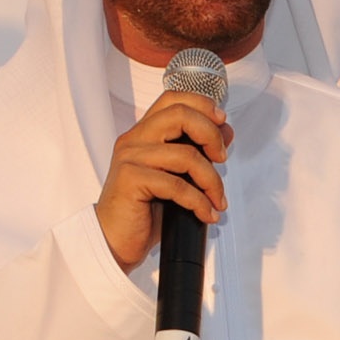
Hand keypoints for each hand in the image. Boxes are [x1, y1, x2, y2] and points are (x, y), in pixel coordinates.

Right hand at [96, 87, 232, 268]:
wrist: (114, 240)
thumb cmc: (142, 211)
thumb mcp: (175, 176)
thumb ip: (196, 152)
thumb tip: (225, 133)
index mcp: (143, 133)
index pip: (173, 99)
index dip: (202, 104)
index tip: (221, 122)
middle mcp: (134, 139)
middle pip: (180, 115)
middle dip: (211, 134)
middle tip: (222, 158)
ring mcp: (130, 158)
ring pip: (186, 155)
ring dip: (211, 180)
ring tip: (217, 199)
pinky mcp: (131, 180)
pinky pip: (177, 186)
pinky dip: (199, 202)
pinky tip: (206, 214)